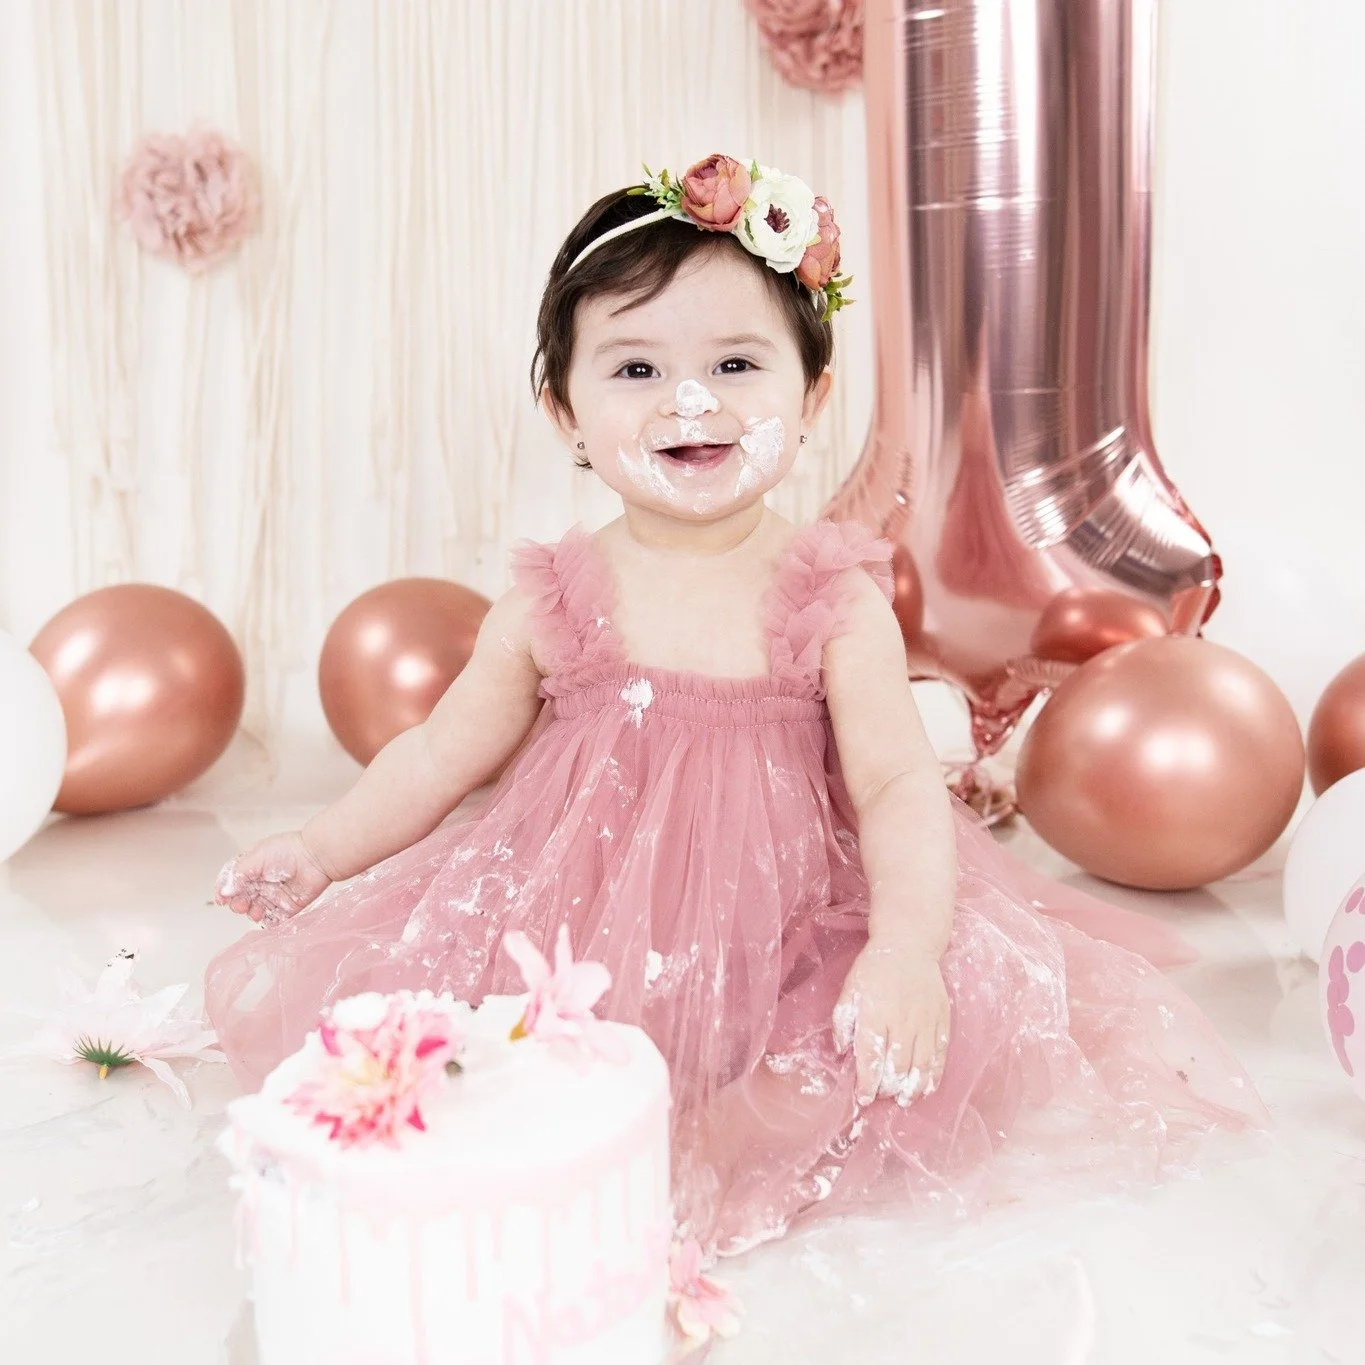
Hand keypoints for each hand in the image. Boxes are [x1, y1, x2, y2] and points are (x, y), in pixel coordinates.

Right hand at [214, 831, 333, 925]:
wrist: (316, 858)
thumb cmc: (288, 851)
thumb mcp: (256, 858)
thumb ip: (239, 875)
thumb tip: (225, 891)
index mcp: (251, 867)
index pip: (231, 881)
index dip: (224, 890)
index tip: (221, 899)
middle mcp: (261, 882)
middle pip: (241, 898)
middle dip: (237, 904)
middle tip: (240, 904)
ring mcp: (274, 895)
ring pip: (255, 910)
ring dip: (251, 914)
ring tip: (255, 912)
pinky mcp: (287, 907)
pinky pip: (274, 919)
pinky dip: (268, 923)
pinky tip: (266, 920)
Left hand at [832, 939, 950, 1107]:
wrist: (909, 945)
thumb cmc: (874, 969)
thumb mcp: (849, 990)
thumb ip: (843, 1023)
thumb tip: (841, 1052)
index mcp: (875, 1015)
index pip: (871, 1060)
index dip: (866, 1084)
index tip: (862, 1098)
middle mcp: (902, 1022)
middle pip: (897, 1068)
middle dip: (887, 1090)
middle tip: (880, 1098)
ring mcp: (925, 1023)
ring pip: (920, 1067)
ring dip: (911, 1089)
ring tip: (903, 1101)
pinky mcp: (942, 1021)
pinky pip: (940, 1056)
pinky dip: (933, 1076)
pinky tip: (925, 1087)